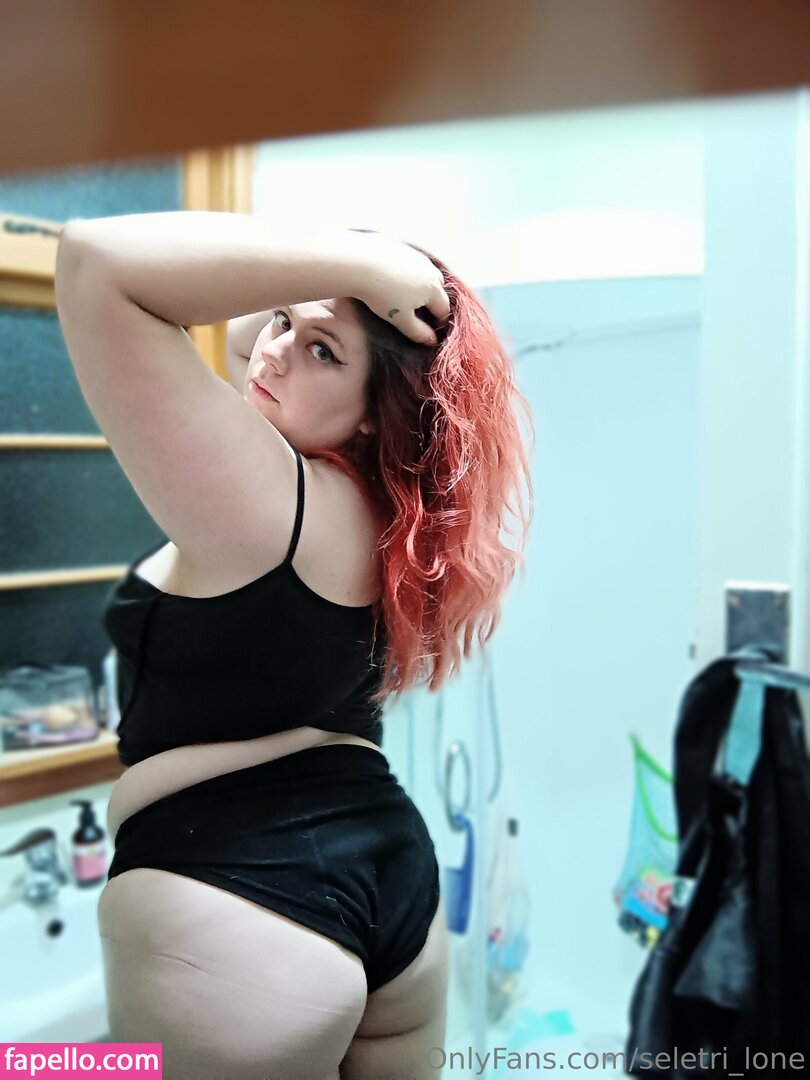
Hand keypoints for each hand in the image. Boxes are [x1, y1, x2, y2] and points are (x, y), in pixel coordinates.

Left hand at [329, 229, 450, 346]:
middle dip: (433, 300)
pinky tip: (394, 276)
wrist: (359, 263)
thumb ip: (418, 332)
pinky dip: (408, 270)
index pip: (444, 308)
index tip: (431, 329)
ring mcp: (416, 255)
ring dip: (422, 283)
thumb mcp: (401, 319)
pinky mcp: (401, 245)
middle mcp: (429, 269)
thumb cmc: (382, 295)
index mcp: (433, 288)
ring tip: (407, 293)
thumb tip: (432, 340)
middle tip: (419, 311)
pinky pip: (411, 261)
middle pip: (438, 288)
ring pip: (426, 272)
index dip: (439, 321)